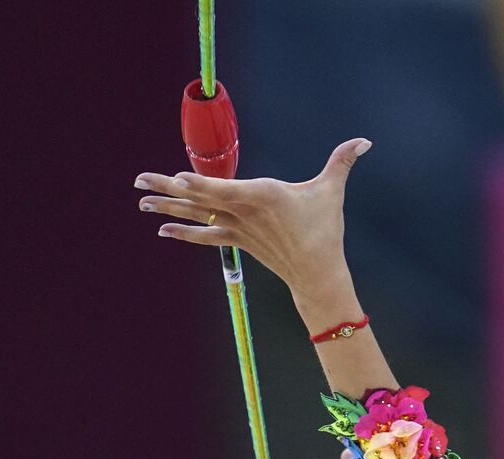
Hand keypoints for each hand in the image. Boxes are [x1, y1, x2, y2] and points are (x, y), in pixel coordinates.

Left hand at [134, 138, 371, 299]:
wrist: (318, 273)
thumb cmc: (324, 230)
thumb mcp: (331, 191)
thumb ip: (342, 162)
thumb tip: (364, 140)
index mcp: (262, 195)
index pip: (224, 188)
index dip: (198, 184)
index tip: (174, 178)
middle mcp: (244, 211)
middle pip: (200, 198)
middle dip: (167, 188)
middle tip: (139, 180)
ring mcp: (238, 228)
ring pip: (197, 216)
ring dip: (167, 209)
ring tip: (141, 202)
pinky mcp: (239, 241)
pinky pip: (206, 236)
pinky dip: (184, 233)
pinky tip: (162, 230)